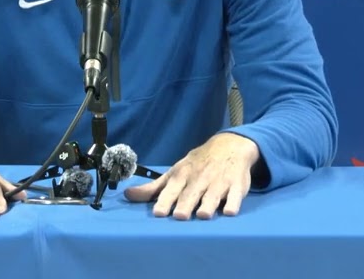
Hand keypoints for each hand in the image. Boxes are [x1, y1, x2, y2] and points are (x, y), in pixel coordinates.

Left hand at [123, 132, 259, 219]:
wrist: (229, 146)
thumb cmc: (196, 165)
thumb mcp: (174, 173)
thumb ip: (152, 189)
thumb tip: (127, 196)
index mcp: (182, 175)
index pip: (172, 189)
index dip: (165, 201)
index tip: (158, 212)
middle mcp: (200, 178)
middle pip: (191, 194)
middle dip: (185, 204)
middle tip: (179, 216)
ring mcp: (219, 181)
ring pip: (213, 195)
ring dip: (208, 204)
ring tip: (203, 215)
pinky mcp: (237, 185)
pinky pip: (236, 195)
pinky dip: (234, 202)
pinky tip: (230, 211)